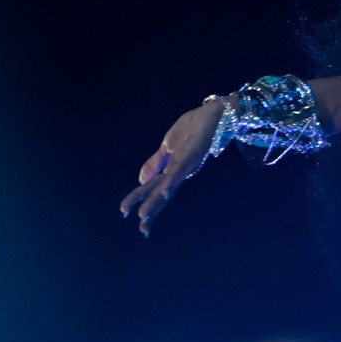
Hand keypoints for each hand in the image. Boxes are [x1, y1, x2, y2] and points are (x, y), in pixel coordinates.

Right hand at [119, 98, 228, 235]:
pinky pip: (181, 168)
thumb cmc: (194, 128)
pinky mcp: (195, 152)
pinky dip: (171, 180)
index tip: (125, 214)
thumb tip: (141, 181)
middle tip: (143, 230)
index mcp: (173, 168)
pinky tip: (164, 192)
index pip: (153, 187)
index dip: (140, 200)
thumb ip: (155, 163)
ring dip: (157, 201)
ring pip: (170, 185)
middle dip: (151, 210)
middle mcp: (182, 169)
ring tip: (145, 215)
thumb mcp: (168, 145)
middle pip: (162, 192)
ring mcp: (189, 162)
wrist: (215, 111)